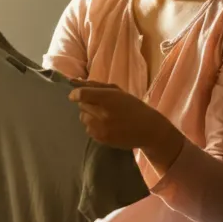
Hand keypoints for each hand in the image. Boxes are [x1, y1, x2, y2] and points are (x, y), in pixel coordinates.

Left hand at [69, 82, 183, 165]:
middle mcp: (103, 113)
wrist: (148, 129)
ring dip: (89, 115)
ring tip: (104, 116)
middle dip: (87, 103)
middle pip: (81, 106)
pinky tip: (106, 125)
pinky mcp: (101, 138)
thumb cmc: (133, 106)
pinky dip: (93, 126)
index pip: (82, 95)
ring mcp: (101, 128)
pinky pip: (88, 129)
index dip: (75, 94)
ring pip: (83, 118)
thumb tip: (74, 82)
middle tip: (100, 105)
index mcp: (108, 98)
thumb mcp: (118, 92)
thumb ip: (96, 86)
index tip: (75, 95)